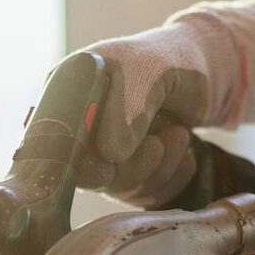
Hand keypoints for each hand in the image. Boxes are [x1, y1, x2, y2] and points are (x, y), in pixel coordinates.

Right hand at [72, 16, 241, 207]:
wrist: (200, 72)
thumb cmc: (165, 60)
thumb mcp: (147, 71)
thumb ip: (127, 108)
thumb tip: (110, 155)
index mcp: (65, 95)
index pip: (54, 143)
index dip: (77, 164)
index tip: (107, 167)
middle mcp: (78, 129)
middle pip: (88, 175)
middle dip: (130, 168)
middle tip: (158, 145)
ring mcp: (104, 154)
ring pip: (121, 187)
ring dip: (157, 169)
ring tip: (180, 134)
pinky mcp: (131, 172)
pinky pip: (145, 194)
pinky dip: (170, 178)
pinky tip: (185, 154)